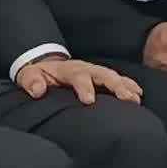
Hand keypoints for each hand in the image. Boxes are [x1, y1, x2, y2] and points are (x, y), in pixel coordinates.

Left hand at [16, 55, 141, 104]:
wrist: (45, 66)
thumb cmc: (38, 75)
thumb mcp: (28, 76)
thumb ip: (31, 81)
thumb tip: (38, 90)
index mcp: (68, 69)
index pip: (78, 76)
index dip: (85, 87)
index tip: (89, 101)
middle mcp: (85, 68)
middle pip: (103, 74)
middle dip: (115, 85)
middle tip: (126, 98)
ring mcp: (94, 72)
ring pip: (113, 76)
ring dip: (125, 86)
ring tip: (136, 98)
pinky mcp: (100, 78)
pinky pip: (117, 79)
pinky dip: (128, 85)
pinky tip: (138, 94)